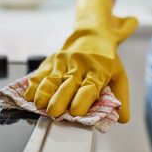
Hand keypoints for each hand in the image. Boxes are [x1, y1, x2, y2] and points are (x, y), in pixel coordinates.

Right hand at [24, 0, 137, 122]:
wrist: (93, 33)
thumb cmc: (106, 59)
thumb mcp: (119, 74)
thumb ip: (120, 96)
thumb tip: (123, 119)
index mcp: (97, 71)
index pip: (89, 87)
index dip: (82, 99)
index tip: (76, 112)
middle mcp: (79, 65)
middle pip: (68, 84)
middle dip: (59, 99)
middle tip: (54, 113)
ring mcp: (63, 62)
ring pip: (52, 79)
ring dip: (44, 92)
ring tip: (39, 105)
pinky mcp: (52, 60)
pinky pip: (41, 73)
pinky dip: (33, 85)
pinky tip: (28, 95)